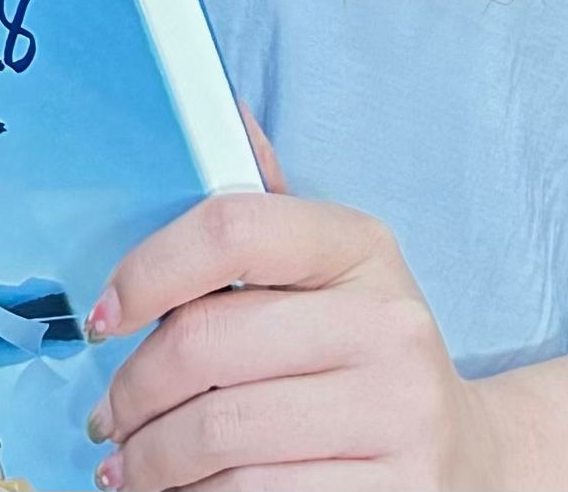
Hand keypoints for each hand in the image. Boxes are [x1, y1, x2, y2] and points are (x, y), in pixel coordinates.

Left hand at [81, 114, 499, 489]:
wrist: (465, 457)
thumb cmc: (366, 355)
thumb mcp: (334, 273)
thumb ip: (268, 211)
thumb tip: (222, 112)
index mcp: (362, 248)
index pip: (233, 228)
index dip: (147, 269)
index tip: (102, 317)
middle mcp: (388, 325)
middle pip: (209, 345)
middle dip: (133, 389)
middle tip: (106, 415)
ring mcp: (397, 415)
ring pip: (222, 435)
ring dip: (152, 459)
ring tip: (131, 464)